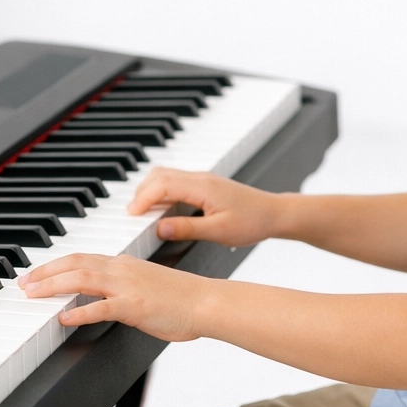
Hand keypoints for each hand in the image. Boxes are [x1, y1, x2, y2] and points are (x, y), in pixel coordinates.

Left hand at [19, 253, 210, 340]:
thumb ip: (123, 290)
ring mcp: (127, 286)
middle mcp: (122, 269)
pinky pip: (101, 307)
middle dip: (44, 272)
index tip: (36, 275)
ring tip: (32, 295)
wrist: (206, 302)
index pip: (81, 258)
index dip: (54, 265)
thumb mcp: (146, 287)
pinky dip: (79, 311)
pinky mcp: (134, 305)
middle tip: (23, 283)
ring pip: (81, 279)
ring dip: (52, 286)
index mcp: (124, 264)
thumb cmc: (182, 299)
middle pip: (74, 263)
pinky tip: (63, 318)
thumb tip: (103, 301)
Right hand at [127, 168, 286, 244]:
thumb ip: (187, 229)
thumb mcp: (219, 231)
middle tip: (132, 215)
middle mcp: (200, 178)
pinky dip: (162, 192)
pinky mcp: (205, 185)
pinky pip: (176, 182)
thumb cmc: (252, 221)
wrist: (274, 213)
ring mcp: (202, 179)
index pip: (162, 184)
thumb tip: (160, 229)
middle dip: (141, 192)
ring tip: (142, 212)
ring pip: (166, 175)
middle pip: (159, 175)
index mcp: (202, 187)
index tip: (132, 215)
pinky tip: (162, 208)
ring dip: (150, 190)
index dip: (143, 199)